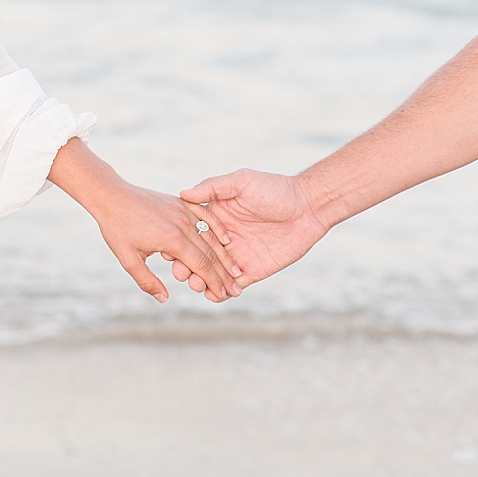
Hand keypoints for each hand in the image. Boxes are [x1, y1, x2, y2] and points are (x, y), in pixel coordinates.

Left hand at [47, 139, 240, 301]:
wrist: (112, 196)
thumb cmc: (116, 229)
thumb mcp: (128, 259)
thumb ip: (147, 281)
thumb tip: (164, 299)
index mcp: (172, 240)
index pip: (200, 266)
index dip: (214, 282)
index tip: (224, 295)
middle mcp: (183, 224)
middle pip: (210, 253)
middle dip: (225, 274)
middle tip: (237, 289)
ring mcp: (184, 211)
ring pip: (211, 236)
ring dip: (225, 255)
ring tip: (236, 271)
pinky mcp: (182, 202)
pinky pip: (206, 216)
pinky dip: (218, 229)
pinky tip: (227, 240)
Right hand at [176, 168, 330, 289]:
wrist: (309, 206)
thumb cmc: (276, 189)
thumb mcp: (242, 181)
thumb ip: (213, 187)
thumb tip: (183, 192)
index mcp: (215, 219)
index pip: (190, 235)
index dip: (178, 244)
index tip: (168, 252)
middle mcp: (222, 239)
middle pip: (197, 258)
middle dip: (187, 267)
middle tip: (181, 274)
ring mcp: (236, 257)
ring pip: (212, 275)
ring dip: (201, 282)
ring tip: (197, 286)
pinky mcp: (252, 270)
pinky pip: (233, 285)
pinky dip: (222, 293)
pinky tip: (215, 295)